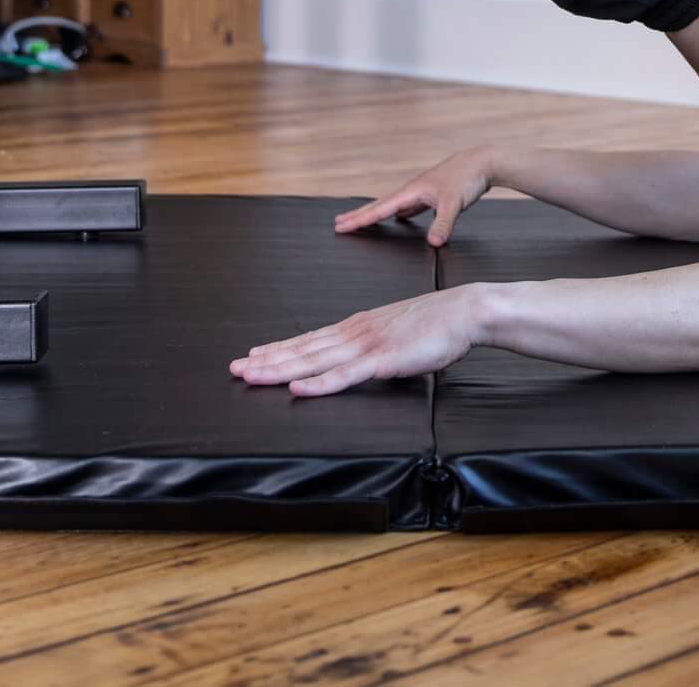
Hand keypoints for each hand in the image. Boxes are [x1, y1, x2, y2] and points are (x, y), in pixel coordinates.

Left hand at [229, 287, 484, 396]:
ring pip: (314, 361)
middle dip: (267, 360)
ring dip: (280, 369)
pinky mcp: (382, 360)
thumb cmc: (434, 324)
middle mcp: (354, 333)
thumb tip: (359, 358)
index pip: (309, 340)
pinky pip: (345, 376)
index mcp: (356, 327)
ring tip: (252, 375)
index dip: (279, 349)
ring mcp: (366, 345)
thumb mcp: (394, 332)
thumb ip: (374, 345)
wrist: (463, 312)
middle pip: (303, 350)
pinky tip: (298, 388)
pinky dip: (319, 383)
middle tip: (235, 369)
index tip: (252, 356)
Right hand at [334, 148, 494, 245]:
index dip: (359, 219)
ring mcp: (421, 192)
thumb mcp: (454, 203)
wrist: (483, 162)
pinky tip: (399, 217)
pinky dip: (399, 213)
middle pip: (380, 205)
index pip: (380, 208)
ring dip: (376, 214)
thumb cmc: (467, 178)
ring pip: (392, 205)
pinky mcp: (432, 195)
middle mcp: (412, 190)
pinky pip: (409, 206)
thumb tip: (432, 243)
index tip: (341, 226)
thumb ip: (443, 224)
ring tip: (361, 220)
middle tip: (338, 224)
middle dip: (359, 215)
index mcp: (411, 190)